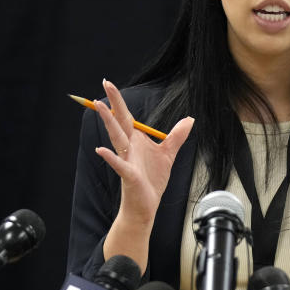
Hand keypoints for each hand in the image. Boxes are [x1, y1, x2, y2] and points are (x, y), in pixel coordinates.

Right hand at [94, 79, 193, 224]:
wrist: (146, 206)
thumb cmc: (152, 181)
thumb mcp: (168, 154)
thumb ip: (177, 136)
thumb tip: (190, 119)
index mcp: (135, 141)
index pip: (126, 116)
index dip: (118, 100)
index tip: (109, 84)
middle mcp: (128, 148)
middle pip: (119, 121)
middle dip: (112, 103)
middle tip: (104, 84)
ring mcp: (127, 161)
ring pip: (116, 138)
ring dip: (109, 122)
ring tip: (100, 106)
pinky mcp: (128, 175)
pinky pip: (119, 164)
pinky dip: (110, 157)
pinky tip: (101, 150)